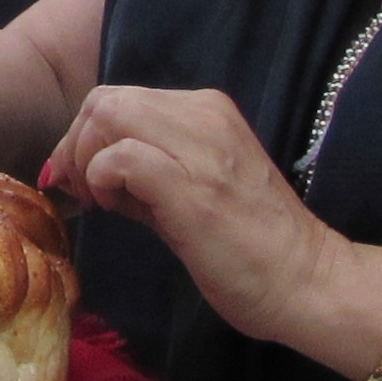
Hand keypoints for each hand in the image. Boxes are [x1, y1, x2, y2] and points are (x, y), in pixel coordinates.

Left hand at [48, 85, 373, 361]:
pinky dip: (101, 178)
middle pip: (105, 100)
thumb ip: (145, 172)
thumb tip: (85, 170)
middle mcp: (205, 116)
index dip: (85, 136)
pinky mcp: (193, 187)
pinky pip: (121, 157)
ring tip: (102, 203)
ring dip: (85, 160)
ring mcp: (201, 147)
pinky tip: (113, 208)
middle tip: (82, 193)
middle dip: (75, 144)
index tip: (82, 181)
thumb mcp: (193, 190)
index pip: (120, 98)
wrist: (306, 282)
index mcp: (207, 111)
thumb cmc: (250, 247)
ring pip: (108, 116)